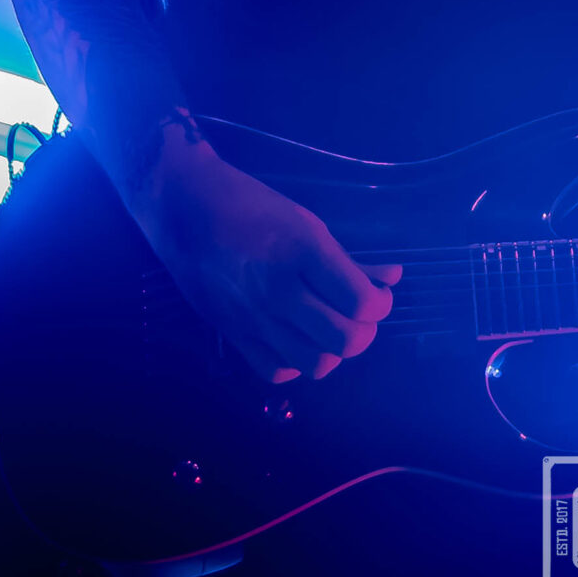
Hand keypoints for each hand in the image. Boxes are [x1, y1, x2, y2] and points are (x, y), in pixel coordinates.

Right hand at [125, 140, 400, 384]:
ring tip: (330, 328)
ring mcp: (253, 317)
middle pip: (344, 340)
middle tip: (359, 314)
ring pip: (315, 364)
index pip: (360, 302)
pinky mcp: (232, 334)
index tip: (379, 296)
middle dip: (364, 331)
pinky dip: (296, 362)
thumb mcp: (307, 222)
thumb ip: (349, 258)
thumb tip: (392, 277)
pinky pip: (276, 370)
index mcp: (302, 252)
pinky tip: (297, 340)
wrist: (185, 210)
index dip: (381, 305)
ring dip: (332, 350)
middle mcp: (279, 290)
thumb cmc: (251, 206)